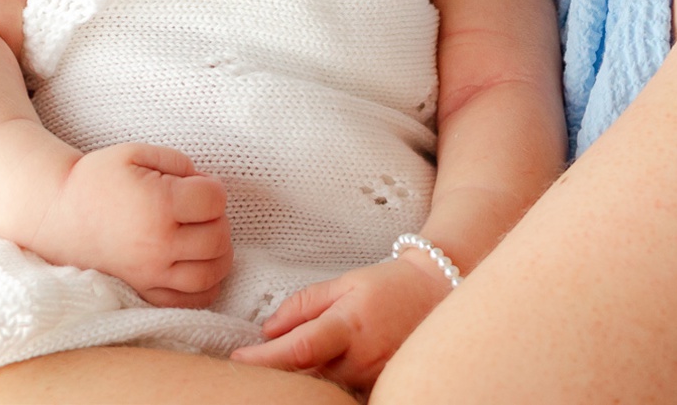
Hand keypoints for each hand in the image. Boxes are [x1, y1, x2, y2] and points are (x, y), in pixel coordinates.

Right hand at [27, 143, 232, 306]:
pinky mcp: (141, 291)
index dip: (212, 188)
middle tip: (199, 210)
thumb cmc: (96, 179)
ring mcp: (149, 274)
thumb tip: (208, 186)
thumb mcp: (137, 153)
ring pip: (210, 275)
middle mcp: (157, 245)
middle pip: (218, 238)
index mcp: (158, 205)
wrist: (54, 214)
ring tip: (203, 237)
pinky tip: (197, 266)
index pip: (214, 201)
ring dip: (218, 255)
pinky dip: (204, 287)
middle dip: (217, 219)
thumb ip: (180, 164)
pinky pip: (189, 302)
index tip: (196, 185)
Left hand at [227, 256, 451, 389]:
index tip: (236, 358)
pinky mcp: (381, 387)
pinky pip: (344, 393)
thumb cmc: (389, 285)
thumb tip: (268, 330)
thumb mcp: (345, 283)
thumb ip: (304, 304)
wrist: (439, 294)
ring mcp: (374, 377)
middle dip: (276, 373)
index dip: (263, 359)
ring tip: (288, 365)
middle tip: (251, 367)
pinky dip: (326, 385)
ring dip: (302, 378)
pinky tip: (320, 373)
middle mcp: (362, 357)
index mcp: (350, 324)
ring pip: (323, 387)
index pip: (298, 350)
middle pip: (306, 376)